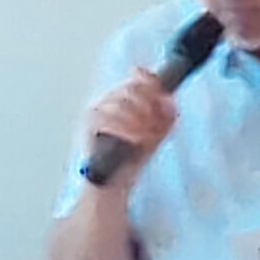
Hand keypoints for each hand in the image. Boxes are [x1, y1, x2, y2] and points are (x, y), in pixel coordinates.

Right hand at [83, 69, 176, 183]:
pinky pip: (108, 119)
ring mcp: (97, 110)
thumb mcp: (156, 135)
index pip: (139, 78)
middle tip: (155, 125)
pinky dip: (125, 129)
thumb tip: (170, 101)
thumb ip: (166, 117)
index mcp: (125, 98)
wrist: (114, 182)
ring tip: (146, 136)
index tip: (163, 93)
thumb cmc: (131, 157)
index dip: (151, 82)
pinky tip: (134, 139)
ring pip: (121, 103)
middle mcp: (109, 100)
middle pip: (132, 89)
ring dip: (138, 120)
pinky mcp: (88, 124)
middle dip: (149, 107)